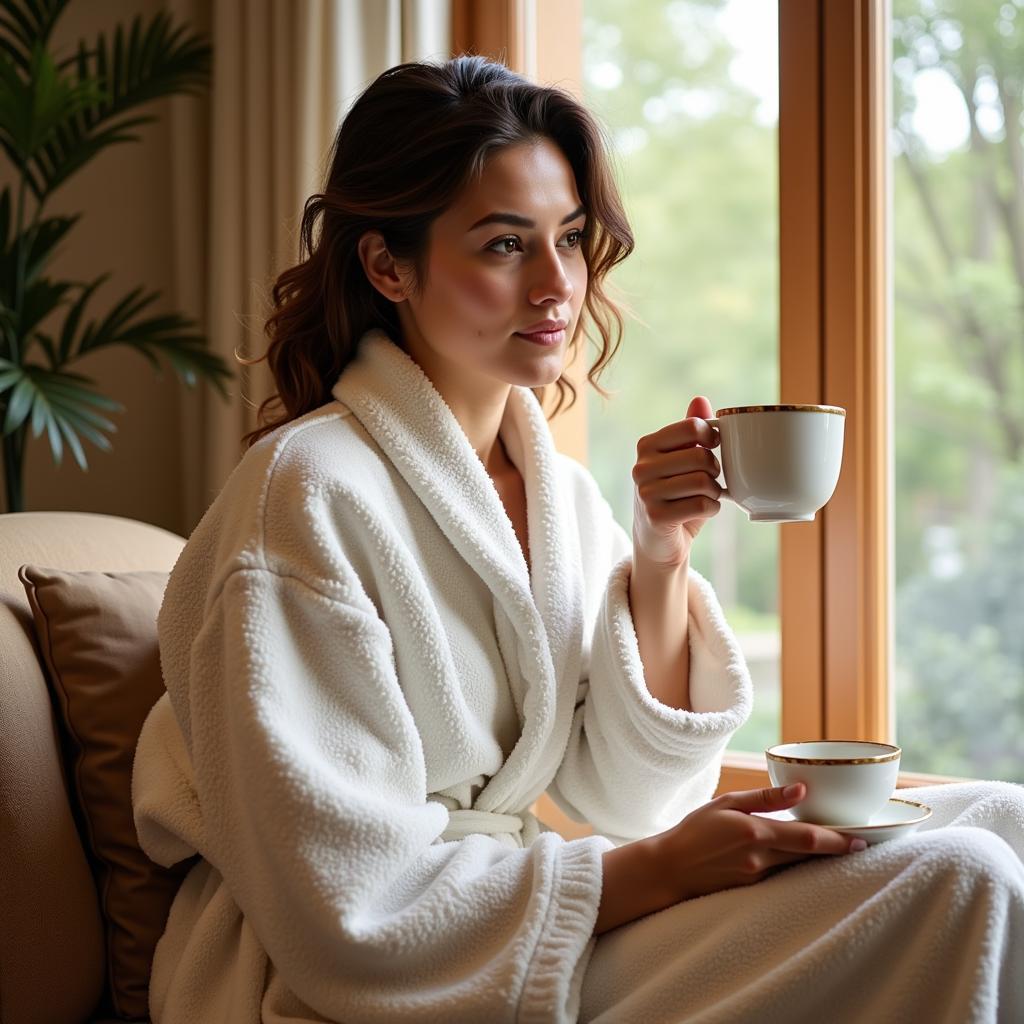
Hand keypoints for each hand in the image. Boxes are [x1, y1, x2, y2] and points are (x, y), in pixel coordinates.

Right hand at [631, 396, 721, 567]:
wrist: (658, 540)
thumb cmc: (675, 494)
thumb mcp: (682, 460)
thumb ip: (691, 431)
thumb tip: (700, 400)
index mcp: (647, 445)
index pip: (691, 427)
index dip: (712, 437)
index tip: (712, 448)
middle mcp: (641, 467)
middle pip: (701, 456)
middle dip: (715, 470)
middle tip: (710, 479)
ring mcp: (645, 493)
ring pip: (703, 481)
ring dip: (715, 491)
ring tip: (708, 495)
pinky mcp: (656, 516)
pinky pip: (702, 505)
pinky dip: (712, 508)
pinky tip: (704, 510)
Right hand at [654, 783, 864, 903]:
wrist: (670, 868)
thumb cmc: (696, 830)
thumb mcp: (727, 802)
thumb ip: (765, 797)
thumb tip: (801, 789)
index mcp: (756, 833)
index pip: (807, 838)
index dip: (838, 841)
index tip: (862, 839)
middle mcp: (761, 859)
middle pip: (810, 856)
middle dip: (836, 850)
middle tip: (861, 843)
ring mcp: (758, 877)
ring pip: (798, 867)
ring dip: (818, 859)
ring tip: (838, 848)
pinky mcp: (752, 888)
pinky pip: (783, 875)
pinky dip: (796, 866)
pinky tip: (802, 859)